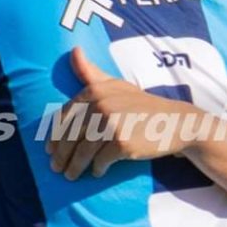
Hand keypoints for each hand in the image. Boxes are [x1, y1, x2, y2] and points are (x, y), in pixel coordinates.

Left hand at [46, 48, 200, 179]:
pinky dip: (97, 169)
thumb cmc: (141, 105)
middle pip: (71, 136)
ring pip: (83, 151)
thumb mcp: (116, 84)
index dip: (55, 136)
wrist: (176, 122)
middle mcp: (100, 105)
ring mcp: (111, 124)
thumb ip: (91, 72)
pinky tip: (96, 173)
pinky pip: (101, 161)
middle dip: (61, 156)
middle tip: (56, 168)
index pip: (65, 117)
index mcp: (95, 90)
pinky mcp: (121, 143)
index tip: (50, 150)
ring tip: (71, 176)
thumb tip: (74, 50)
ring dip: (74, 167)